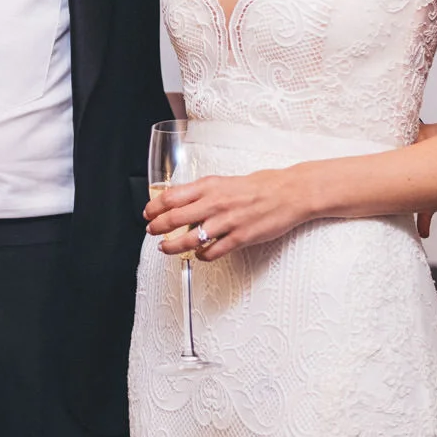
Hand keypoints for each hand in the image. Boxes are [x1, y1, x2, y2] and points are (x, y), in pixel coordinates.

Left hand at [144, 169, 308, 261]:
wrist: (288, 193)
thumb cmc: (259, 186)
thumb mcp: (225, 181)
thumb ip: (204, 192)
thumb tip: (181, 200)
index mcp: (210, 186)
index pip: (172, 196)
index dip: (155, 207)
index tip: (148, 212)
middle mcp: (215, 203)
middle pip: (175, 218)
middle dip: (157, 227)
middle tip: (151, 231)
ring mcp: (226, 222)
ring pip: (189, 239)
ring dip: (172, 246)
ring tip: (165, 248)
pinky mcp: (239, 238)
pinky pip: (212, 252)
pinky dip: (201, 255)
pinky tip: (199, 254)